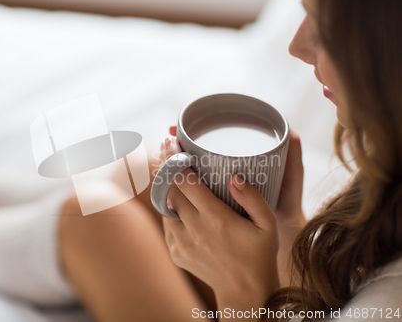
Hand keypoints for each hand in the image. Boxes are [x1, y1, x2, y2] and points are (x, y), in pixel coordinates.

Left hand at [168, 125, 306, 286]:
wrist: (245, 291)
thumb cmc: (259, 254)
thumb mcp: (268, 225)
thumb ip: (253, 198)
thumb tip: (234, 176)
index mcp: (215, 219)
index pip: (185, 181)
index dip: (175, 158)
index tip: (172, 140)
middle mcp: (193, 230)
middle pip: (169, 189)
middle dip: (166, 165)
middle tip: (168, 145)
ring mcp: (181, 242)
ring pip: (164, 206)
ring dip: (167, 186)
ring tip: (173, 170)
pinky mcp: (175, 251)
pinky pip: (167, 223)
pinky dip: (170, 209)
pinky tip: (180, 200)